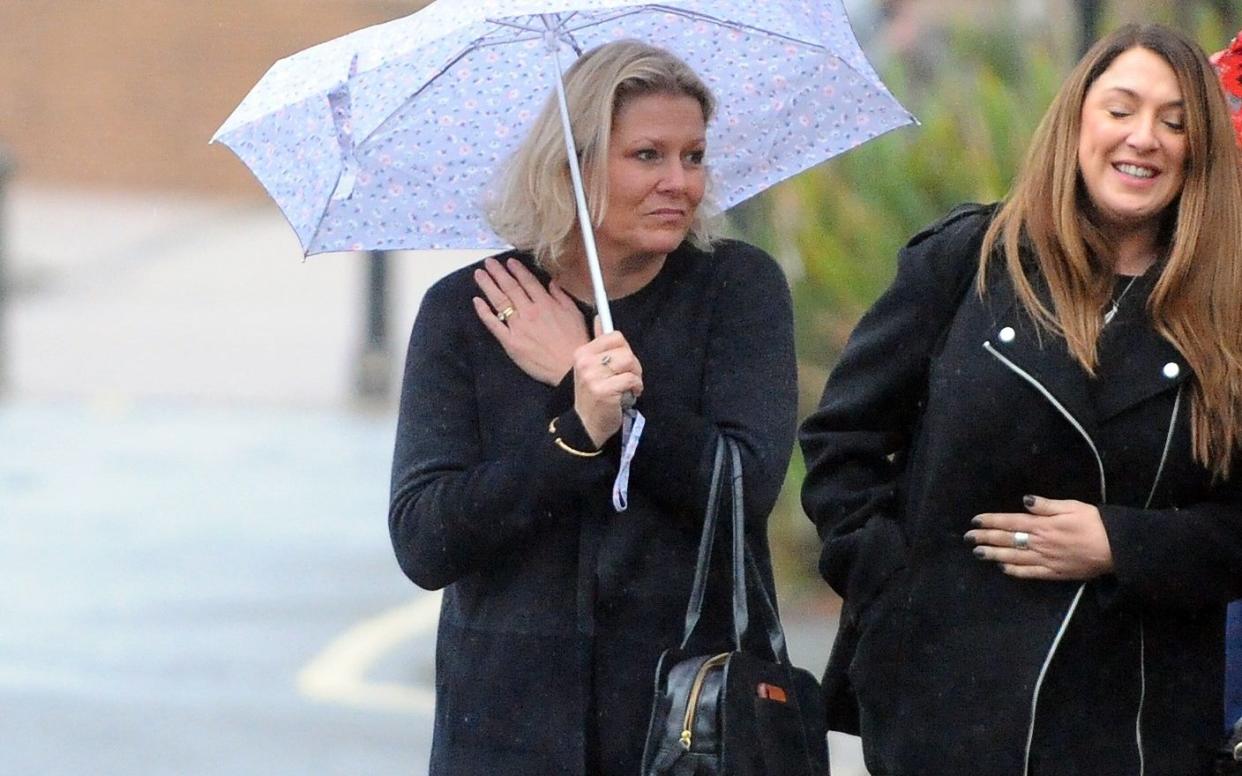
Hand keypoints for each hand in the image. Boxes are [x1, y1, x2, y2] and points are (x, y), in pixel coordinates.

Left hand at [472, 257, 588, 384]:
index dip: (517, 270)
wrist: (569, 367)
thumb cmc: (575, 343)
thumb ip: (561, 296)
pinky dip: (484, 312)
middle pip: (510, 288)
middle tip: (489, 263)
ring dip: (488, 285)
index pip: (528, 282)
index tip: (510, 262)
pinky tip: (477, 301)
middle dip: (498, 273)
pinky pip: (494, 324)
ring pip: (500, 301)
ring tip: (479, 274)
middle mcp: (529, 312)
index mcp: (545, 304)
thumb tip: (552, 283)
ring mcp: (518, 326)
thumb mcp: (574, 314)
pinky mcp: (510, 341)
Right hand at [572, 317, 643, 447]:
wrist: (586, 425)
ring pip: (629, 362)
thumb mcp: (590, 367)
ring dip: (636, 376)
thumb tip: (600, 316)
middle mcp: (585, 362)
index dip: (624, 349)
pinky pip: (631, 379)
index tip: (622, 363)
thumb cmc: (593, 395)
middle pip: (624, 349)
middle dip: (633, 364)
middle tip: (628, 378)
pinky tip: (629, 395)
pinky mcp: (604, 391)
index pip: (614, 336)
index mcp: (582, 353)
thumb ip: (598, 343)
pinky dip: (636, 388)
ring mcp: (593, 377)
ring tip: (629, 387)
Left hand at [965, 495, 1113, 580]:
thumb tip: (1025, 501)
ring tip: (978, 553)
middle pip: (1007, 540)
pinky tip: (1003, 569)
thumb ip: (1047, 505)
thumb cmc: (1096, 523)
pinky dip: (1015, 571)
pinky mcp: (1055, 573)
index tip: (975, 521)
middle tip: (968, 538)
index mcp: (1043, 525)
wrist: (1116, 548)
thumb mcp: (1072, 506)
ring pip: (1014, 558)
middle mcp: (1040, 543)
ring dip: (994, 555)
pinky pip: (1030, 573)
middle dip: (986, 538)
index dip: (991, 521)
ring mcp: (1046, 560)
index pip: (1010, 522)